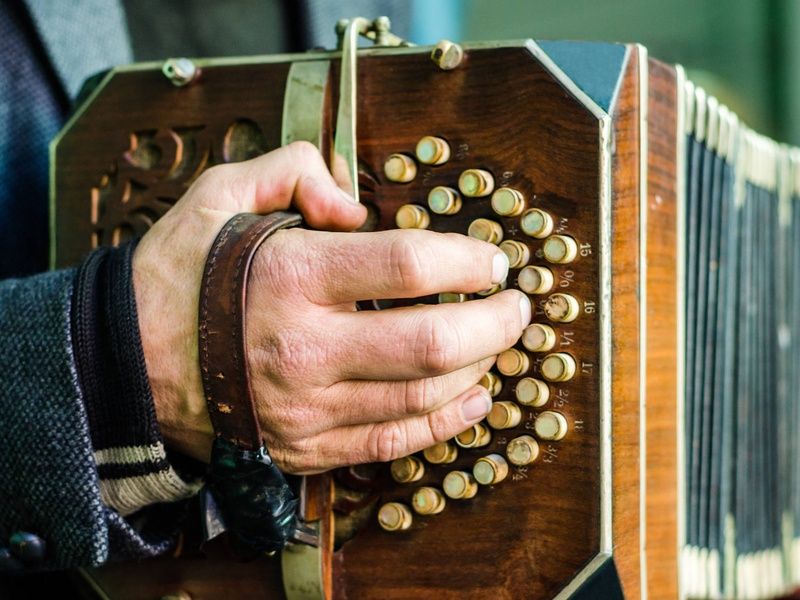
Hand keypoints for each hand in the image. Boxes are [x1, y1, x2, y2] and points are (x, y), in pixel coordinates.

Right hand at [133, 142, 531, 471]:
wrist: (130, 364)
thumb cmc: (181, 276)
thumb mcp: (219, 194)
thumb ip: (290, 169)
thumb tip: (355, 200)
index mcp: (290, 276)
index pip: (408, 264)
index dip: (468, 258)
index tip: (492, 259)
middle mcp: (304, 347)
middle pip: (432, 341)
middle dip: (495, 322)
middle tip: (516, 306)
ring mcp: (308, 406)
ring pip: (421, 396)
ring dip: (478, 369)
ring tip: (498, 344)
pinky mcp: (307, 445)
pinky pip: (392, 441)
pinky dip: (445, 424)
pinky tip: (474, 400)